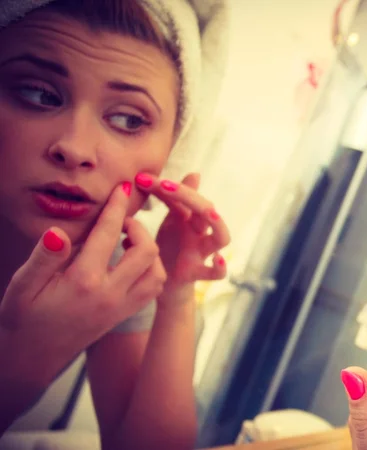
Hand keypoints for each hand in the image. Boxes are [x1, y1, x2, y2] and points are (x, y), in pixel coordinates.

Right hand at [0, 183, 165, 385]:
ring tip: (128, 241)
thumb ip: (43, 258)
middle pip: (146, 251)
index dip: (116, 207)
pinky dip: (151, 270)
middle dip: (139, 227)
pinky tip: (132, 262)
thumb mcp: (21, 286)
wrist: (30, 358)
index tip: (123, 188)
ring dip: (149, 251)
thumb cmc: (22, 319)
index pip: (107, 234)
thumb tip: (59, 232)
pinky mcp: (123, 315)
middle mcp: (110, 294)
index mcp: (84, 281)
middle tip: (121, 221)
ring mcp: (121, 307)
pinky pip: (152, 289)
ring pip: (157, 272)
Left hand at [133, 172, 230, 306]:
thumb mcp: (170, 222)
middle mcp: (200, 232)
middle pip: (206, 209)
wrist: (167, 285)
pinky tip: (217, 259)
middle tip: (164, 185)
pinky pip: (216, 272)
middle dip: (188, 195)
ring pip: (221, 236)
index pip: (184, 196)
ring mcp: (202, 252)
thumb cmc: (169, 249)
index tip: (140, 178)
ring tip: (208, 212)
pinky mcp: (198, 273)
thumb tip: (178, 170)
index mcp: (189, 218)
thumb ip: (171, 198)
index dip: (165, 186)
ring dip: (217, 223)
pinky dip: (221, 267)